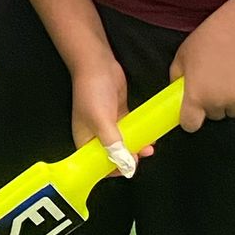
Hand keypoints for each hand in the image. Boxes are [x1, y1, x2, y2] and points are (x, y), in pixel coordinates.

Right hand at [68, 51, 141, 167]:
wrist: (97, 64)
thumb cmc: (93, 91)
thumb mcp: (102, 121)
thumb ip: (114, 145)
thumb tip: (126, 166)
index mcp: (85, 140)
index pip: (97, 164)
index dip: (112, 170)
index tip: (128, 169)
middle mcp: (95, 135)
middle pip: (112, 155)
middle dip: (128, 159)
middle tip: (141, 156)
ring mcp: (108, 125)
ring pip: (124, 144)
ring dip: (136, 148)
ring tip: (149, 148)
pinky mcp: (119, 115)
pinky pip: (131, 131)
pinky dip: (140, 135)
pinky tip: (150, 136)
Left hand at [172, 14, 234, 131]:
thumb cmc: (208, 39)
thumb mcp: (182, 56)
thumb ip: (177, 76)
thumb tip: (178, 89)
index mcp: (195, 96)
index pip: (190, 125)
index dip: (190, 119)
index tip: (192, 111)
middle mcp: (216, 103)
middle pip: (213, 115)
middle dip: (212, 104)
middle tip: (213, 83)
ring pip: (232, 111)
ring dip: (230, 101)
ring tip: (229, 78)